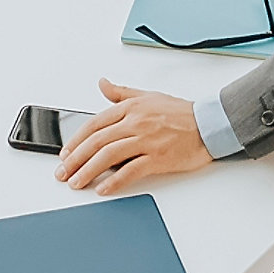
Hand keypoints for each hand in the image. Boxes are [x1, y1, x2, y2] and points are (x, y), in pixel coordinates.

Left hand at [56, 79, 216, 194]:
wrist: (210, 124)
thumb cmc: (181, 113)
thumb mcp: (148, 96)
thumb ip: (121, 93)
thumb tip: (102, 84)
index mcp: (130, 108)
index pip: (94, 125)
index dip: (75, 141)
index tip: (65, 154)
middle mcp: (136, 122)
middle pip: (96, 142)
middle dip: (75, 160)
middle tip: (63, 173)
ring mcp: (146, 140)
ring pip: (108, 156)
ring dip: (88, 171)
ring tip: (77, 183)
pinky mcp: (158, 158)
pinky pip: (131, 170)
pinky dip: (115, 180)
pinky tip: (103, 188)